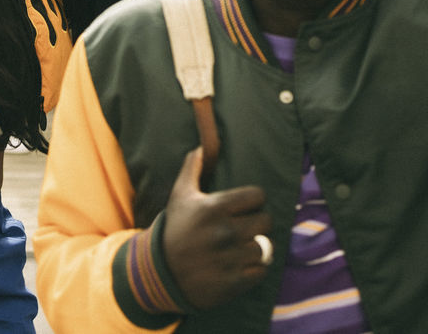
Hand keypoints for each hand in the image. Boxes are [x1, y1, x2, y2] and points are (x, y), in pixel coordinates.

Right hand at [160, 147, 271, 309]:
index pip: (257, 195)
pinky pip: (262, 270)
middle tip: (246, 227)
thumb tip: (200, 148)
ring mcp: (231, 257)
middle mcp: (225, 231)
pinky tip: (242, 264)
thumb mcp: (179, 196)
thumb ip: (192, 169)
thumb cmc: (175, 229)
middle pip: (266, 220)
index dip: (253, 200)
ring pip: (265, 246)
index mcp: (215, 208)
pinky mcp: (234, 281)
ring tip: (243, 246)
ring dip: (256, 247)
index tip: (244, 207)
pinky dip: (256, 268)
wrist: (161, 273)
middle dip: (257, 223)